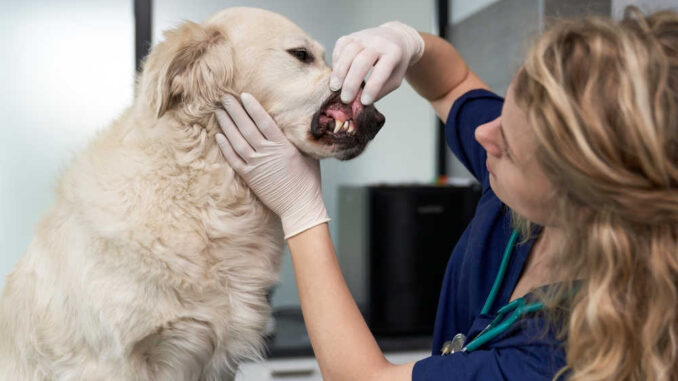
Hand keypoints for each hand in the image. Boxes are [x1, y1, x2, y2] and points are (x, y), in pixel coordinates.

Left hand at [215, 93, 329, 238]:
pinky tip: (219, 136)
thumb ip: (298, 139)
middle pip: (247, 128)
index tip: (244, 95)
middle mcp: (267, 154)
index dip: (253, 108)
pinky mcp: (250, 177)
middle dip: (235, 111)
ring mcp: (256, 165)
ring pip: (237, 141)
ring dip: (227, 126)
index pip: (264, 122)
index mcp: (283, 146)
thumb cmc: (308, 181)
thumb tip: (293, 123)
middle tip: (224, 98)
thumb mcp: (309, 155)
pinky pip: (233, 160)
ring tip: (219, 112)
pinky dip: (225, 147)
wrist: (300, 206)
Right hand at [330, 21, 423, 105]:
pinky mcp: (352, 35)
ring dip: (339, 71)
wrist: (396, 38)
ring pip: (348, 51)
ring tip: (335, 88)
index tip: (364, 102)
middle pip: (361, 61)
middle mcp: (379, 42)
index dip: (372, 88)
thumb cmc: (394, 65)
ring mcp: (364, 37)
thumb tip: (359, 104)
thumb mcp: (394, 79)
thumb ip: (379, 91)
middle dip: (351, 82)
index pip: (381, 71)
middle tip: (345, 99)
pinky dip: (336, 61)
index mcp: (393, 53)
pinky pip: (341, 46)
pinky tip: (336, 74)